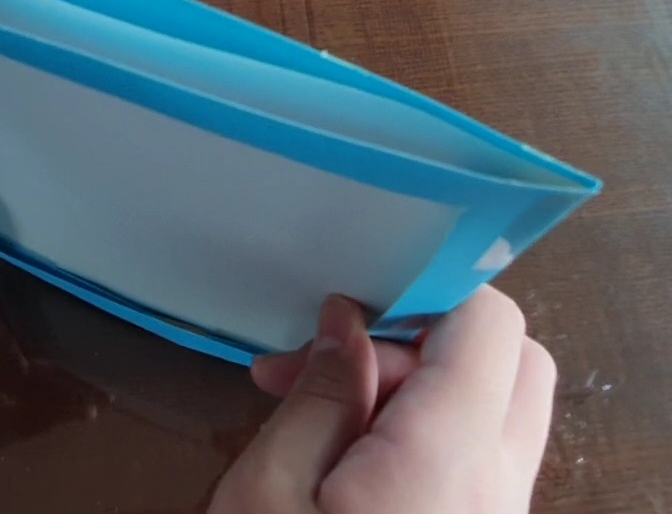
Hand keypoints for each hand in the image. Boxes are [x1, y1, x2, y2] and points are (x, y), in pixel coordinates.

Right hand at [210, 288, 555, 513]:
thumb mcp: (269, 492)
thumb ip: (323, 394)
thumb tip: (348, 321)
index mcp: (449, 464)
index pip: (489, 324)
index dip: (428, 292)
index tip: (351, 308)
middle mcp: (499, 492)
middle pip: (515, 360)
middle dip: (430, 337)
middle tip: (339, 358)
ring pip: (499, 408)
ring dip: (420, 384)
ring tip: (319, 405)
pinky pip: (478, 456)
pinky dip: (424, 430)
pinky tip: (344, 451)